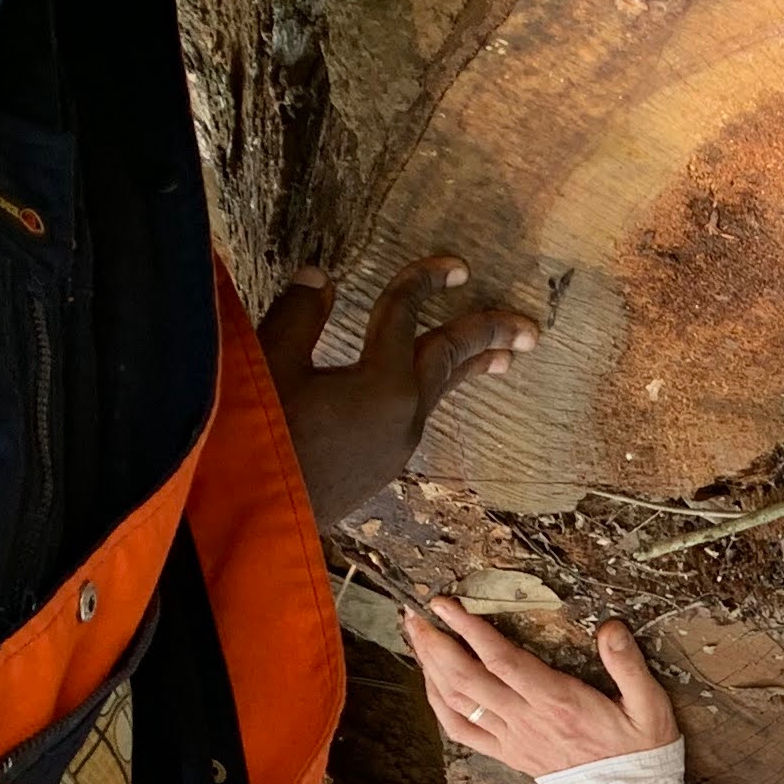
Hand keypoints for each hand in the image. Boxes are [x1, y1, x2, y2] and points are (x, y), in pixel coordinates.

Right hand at [264, 255, 536, 525]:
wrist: (253, 520)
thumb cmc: (257, 442)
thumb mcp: (269, 365)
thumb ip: (298, 315)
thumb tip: (319, 276)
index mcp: (382, 384)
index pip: (406, 315)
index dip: (426, 280)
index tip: (457, 264)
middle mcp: (403, 416)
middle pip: (451, 360)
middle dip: (489, 335)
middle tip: (530, 328)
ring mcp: (396, 446)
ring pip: (439, 391)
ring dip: (470, 367)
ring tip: (505, 359)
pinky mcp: (382, 466)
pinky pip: (419, 414)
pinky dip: (436, 390)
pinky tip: (429, 390)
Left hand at [409, 600, 675, 773]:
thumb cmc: (640, 751)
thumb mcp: (650, 706)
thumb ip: (629, 665)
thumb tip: (611, 627)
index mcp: (557, 702)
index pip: (502, 659)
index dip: (469, 629)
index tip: (445, 603)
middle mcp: (525, 720)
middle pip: (465, 678)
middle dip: (435, 643)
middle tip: (413, 612)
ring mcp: (511, 739)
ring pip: (457, 702)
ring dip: (430, 668)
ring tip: (416, 637)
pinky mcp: (507, 754)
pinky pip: (461, 731)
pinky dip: (439, 704)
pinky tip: (431, 682)